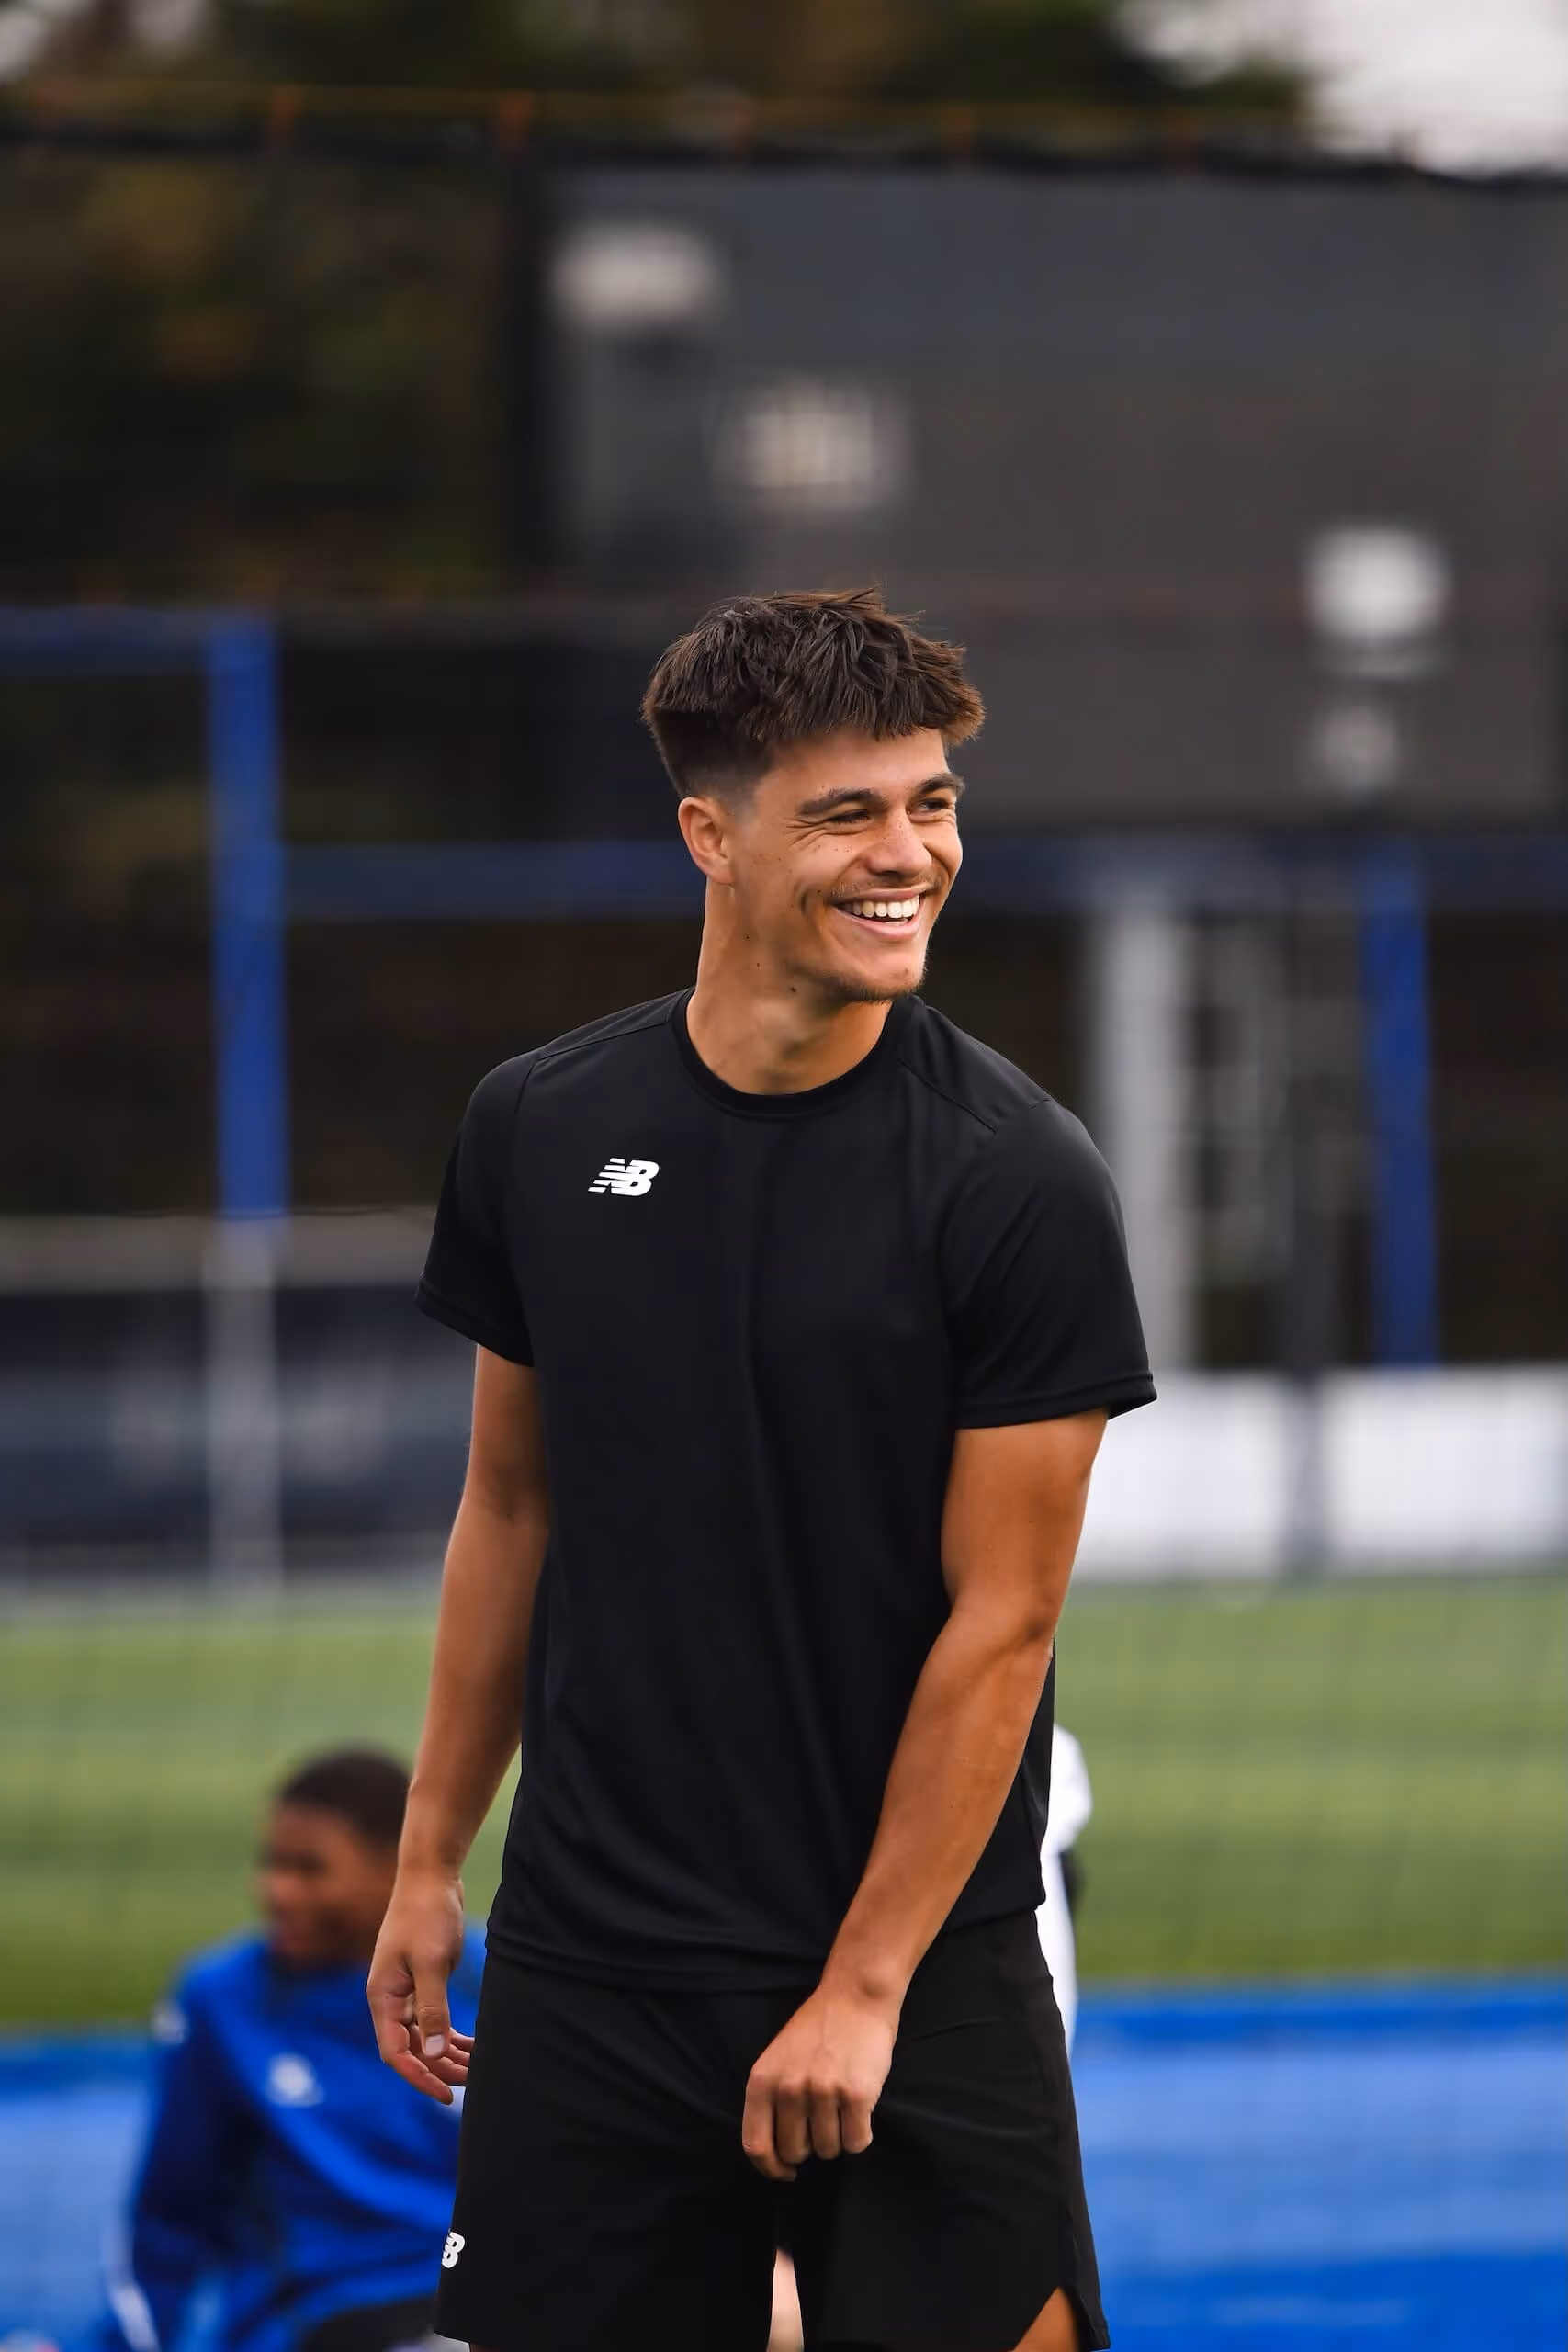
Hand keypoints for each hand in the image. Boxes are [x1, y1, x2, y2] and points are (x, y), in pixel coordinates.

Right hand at [367, 1866, 472, 2104]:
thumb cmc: (426, 1914)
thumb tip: (435, 2052)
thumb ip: (433, 2007)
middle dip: (439, 2068)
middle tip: (471, 2082)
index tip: (445, 2094)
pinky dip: (450, 2033)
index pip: (395, 2052)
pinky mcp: (423, 1981)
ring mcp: (406, 1991)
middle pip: (411, 2048)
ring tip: (475, 2069)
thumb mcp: (432, 1961)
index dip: (419, 2076)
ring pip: (424, 2036)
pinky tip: (470, 2045)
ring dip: (447, 2054)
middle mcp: (390, 1999)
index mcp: (383, 1997)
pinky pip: (433, 2018)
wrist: (430, 1876)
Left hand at [741, 1982, 897, 2181]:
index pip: (756, 2146)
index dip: (771, 2168)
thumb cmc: (817, 2030)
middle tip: (822, 2118)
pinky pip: (857, 2142)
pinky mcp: (857, 2095)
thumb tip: (774, 2155)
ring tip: (842, 2105)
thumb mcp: (777, 2059)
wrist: (855, 1996)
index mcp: (763, 2081)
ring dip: (838, 2137)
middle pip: (796, 2153)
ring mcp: (823, 2092)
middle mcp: (789, 2088)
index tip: (786, 2171)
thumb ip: (771, 2100)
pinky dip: (861, 2134)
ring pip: (829, 2150)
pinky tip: (860, 2109)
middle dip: (810, 2145)